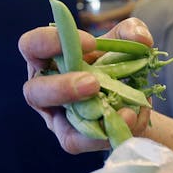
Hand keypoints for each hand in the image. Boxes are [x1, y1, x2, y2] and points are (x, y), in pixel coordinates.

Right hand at [20, 18, 152, 153]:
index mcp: (47, 58)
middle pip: (34, 91)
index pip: (31, 46)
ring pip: (56, 124)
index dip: (52, 42)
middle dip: (62, 88)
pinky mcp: (71, 138)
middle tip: (93, 83)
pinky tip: (130, 118)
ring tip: (118, 110)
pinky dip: (107, 132)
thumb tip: (141, 40)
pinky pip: (81, 142)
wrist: (130, 96)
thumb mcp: (121, 40)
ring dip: (87, 119)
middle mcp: (44, 89)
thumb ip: (130, 31)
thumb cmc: (111, 62)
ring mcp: (56, 118)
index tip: (90, 42)